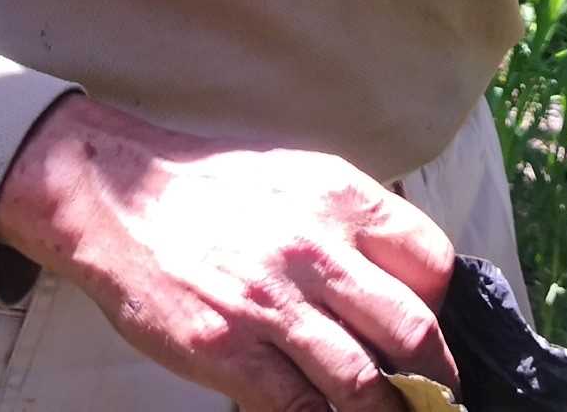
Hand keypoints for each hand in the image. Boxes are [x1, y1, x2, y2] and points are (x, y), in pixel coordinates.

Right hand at [0, 93, 457, 411]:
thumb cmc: (213, 191)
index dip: (447, 306)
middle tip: (441, 395)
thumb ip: (353, 222)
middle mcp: (315, 248)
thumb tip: (407, 279)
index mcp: (339, 196)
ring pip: (363, 381)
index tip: (443, 330)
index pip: (432, 260)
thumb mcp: (298, 177)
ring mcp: (272, 303)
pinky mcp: (230, 349)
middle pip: (412, 328)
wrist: (119, 198)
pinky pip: (299, 405)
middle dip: (436, 374)